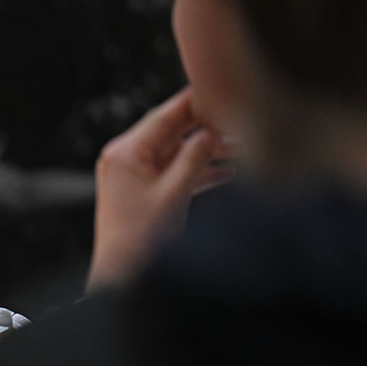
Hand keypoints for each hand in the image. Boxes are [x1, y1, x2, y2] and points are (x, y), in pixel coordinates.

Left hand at [86, 88, 233, 291]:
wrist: (122, 277)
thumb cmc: (140, 239)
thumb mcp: (174, 194)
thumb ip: (195, 159)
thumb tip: (212, 131)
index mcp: (125, 152)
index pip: (165, 116)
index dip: (196, 101)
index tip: (224, 88)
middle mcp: (125, 158)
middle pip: (173, 131)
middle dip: (208, 126)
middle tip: (243, 117)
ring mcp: (133, 174)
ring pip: (177, 152)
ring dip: (209, 151)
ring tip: (245, 147)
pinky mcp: (144, 191)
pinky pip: (174, 172)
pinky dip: (199, 171)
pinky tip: (229, 171)